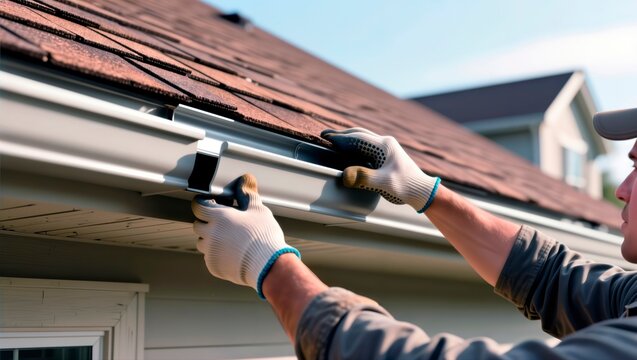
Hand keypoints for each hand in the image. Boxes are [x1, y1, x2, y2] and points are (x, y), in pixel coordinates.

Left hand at [192, 174, 299, 298]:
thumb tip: (245, 179)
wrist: (268, 265)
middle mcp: (210, 234)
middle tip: (223, 221)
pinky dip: (217, 254)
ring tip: (228, 238)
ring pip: (202, 242)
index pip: (198, 206)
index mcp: (218, 217)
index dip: (203, 203)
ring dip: (210, 238)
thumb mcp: (258, 210)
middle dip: (207, 221)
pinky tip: (233, 253)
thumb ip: (247, 194)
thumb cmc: (263, 234)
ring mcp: (210, 252)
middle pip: (198, 224)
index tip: (211, 204)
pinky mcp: (214, 266)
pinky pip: (210, 257)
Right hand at [321, 128, 439, 212]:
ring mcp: (386, 148)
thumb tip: (344, 175)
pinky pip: (366, 146)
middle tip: (326, 135)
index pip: (357, 137)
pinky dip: (354, 146)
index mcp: (384, 146)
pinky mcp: (386, 155)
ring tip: (334, 140)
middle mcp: (385, 143)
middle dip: (341, 134)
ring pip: (363, 138)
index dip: (340, 137)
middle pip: (359, 134)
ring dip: (348, 139)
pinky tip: (348, 150)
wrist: (422, 191)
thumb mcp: (384, 183)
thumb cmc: (406, 186)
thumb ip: (364, 178)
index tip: (325, 136)